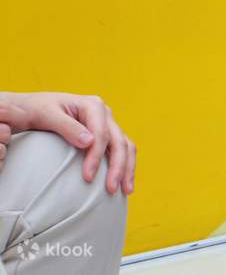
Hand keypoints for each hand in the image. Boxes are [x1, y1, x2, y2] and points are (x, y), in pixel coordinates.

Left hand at [0, 92, 135, 193]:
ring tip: (126, 190)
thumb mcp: (46, 115)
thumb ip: (68, 127)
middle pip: (119, 141)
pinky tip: (124, 181)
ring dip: (128, 168)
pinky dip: (125, 165)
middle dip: (119, 166)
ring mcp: (106, 124)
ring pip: (125, 146)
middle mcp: (104, 113)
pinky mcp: (104, 134)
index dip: (97, 156)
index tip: (87, 178)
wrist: (27, 107)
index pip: (102, 133)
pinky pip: (120, 149)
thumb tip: (90, 142)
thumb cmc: (34, 110)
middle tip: (112, 189)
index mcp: (92, 105)